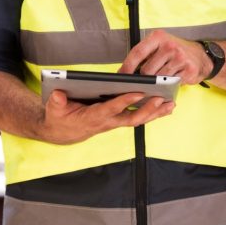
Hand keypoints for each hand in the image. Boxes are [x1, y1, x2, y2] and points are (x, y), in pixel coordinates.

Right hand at [36, 89, 174, 144]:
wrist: (63, 132)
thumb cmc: (60, 118)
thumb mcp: (54, 109)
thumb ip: (56, 102)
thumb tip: (58, 94)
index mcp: (93, 117)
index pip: (111, 109)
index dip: (124, 101)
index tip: (138, 92)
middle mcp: (107, 122)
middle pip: (131, 118)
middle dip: (148, 110)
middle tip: (162, 100)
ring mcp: (114, 122)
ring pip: (138, 119)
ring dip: (155, 113)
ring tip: (171, 104)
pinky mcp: (118, 120)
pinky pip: (138, 117)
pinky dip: (152, 113)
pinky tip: (165, 107)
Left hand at [119, 30, 210, 84]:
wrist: (201, 57)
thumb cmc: (176, 52)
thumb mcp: (160, 45)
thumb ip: (145, 54)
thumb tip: (125, 71)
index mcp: (159, 37)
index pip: (138, 52)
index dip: (127, 66)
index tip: (121, 76)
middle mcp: (169, 45)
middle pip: (147, 70)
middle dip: (143, 79)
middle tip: (143, 83)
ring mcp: (180, 57)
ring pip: (158, 79)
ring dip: (156, 84)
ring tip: (159, 82)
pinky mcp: (189, 70)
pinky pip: (171, 83)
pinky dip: (169, 85)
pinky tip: (171, 81)